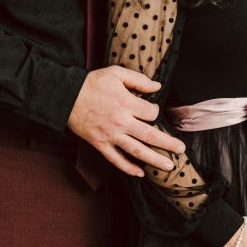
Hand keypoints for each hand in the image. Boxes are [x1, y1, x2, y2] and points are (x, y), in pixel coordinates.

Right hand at [67, 66, 185, 176]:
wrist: (65, 97)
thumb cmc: (91, 83)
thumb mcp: (115, 73)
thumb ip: (138, 79)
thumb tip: (157, 85)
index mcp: (126, 103)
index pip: (151, 112)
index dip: (155, 110)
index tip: (152, 109)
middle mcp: (121, 122)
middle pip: (150, 136)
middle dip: (168, 143)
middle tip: (181, 149)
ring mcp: (110, 136)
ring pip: (137, 151)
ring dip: (155, 160)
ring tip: (169, 166)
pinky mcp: (100, 144)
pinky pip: (116, 160)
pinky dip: (128, 168)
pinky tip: (140, 173)